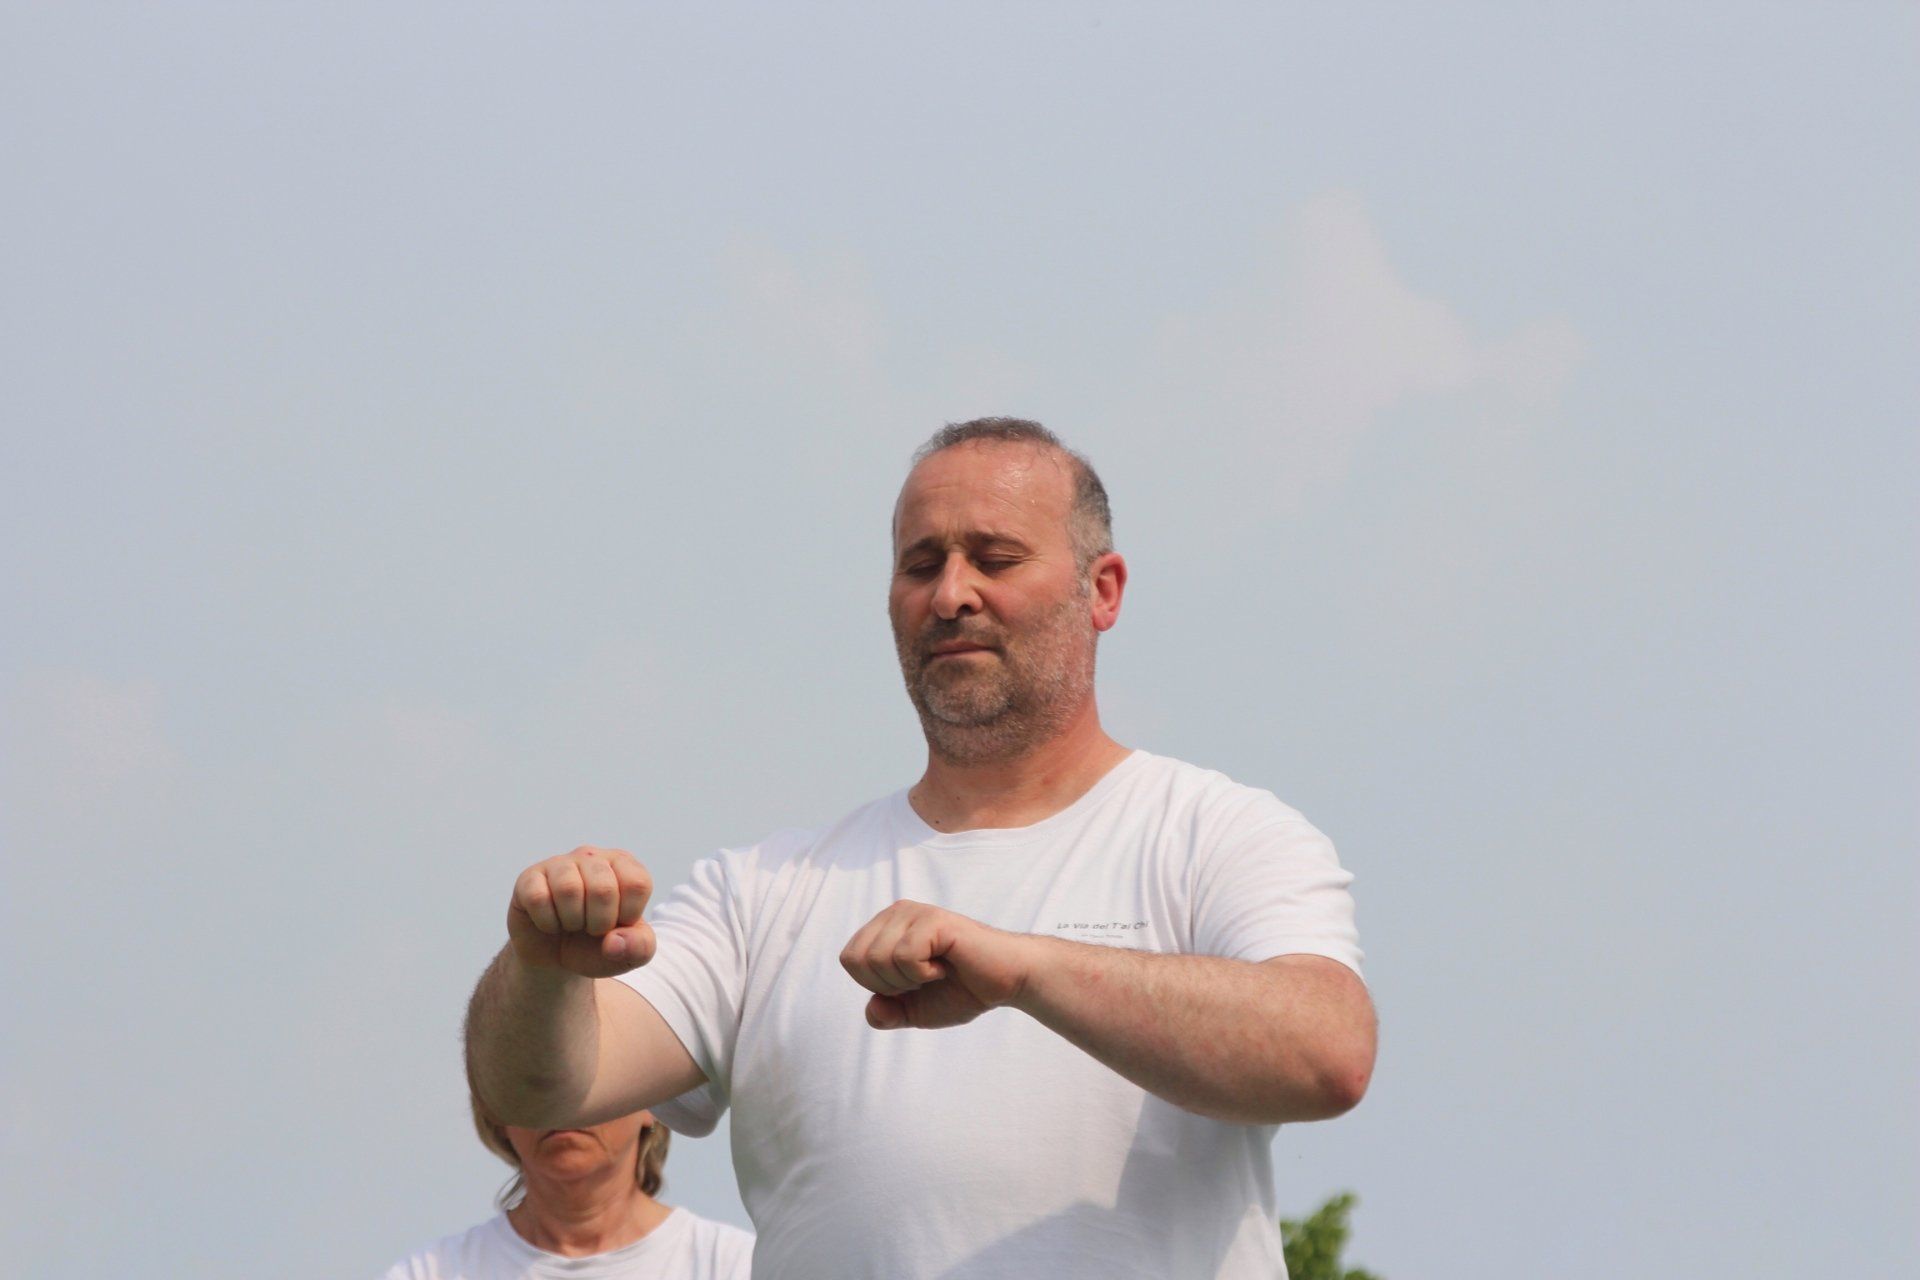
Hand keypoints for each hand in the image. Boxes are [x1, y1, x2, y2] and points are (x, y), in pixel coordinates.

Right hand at [508, 845, 655, 978]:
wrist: (556, 958)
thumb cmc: (597, 946)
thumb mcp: (629, 953)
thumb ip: (640, 948)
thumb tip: (614, 941)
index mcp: (624, 866)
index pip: (637, 884)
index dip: (628, 916)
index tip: (617, 924)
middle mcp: (592, 857)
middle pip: (604, 888)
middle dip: (599, 923)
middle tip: (591, 928)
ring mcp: (559, 864)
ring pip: (569, 889)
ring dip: (572, 921)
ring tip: (571, 924)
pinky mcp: (529, 879)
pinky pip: (539, 898)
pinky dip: (547, 922)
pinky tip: (550, 923)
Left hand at [838, 900, 1037, 1029]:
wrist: (1006, 982)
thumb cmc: (961, 991)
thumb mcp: (913, 1011)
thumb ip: (886, 1014)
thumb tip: (872, 1007)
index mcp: (886, 927)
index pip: (849, 959)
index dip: (876, 985)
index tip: (910, 983)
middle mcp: (896, 912)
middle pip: (856, 959)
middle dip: (888, 984)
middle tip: (922, 978)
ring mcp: (914, 913)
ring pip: (877, 958)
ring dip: (907, 979)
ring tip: (935, 971)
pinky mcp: (934, 920)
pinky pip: (904, 956)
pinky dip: (923, 973)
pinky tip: (945, 965)